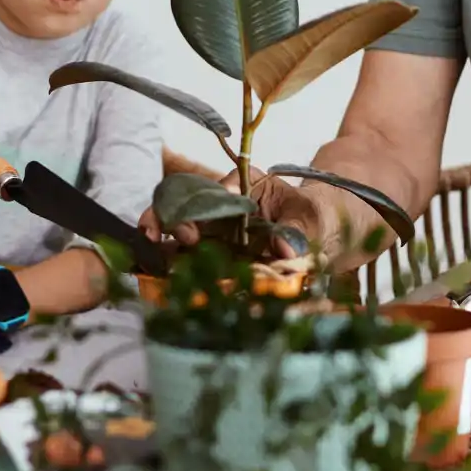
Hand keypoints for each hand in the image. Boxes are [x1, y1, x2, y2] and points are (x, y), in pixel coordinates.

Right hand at [138, 166, 331, 258]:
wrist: (326, 240)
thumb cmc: (319, 218)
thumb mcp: (316, 219)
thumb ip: (299, 231)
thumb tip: (284, 248)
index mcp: (246, 187)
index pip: (218, 188)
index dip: (199, 206)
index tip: (195, 223)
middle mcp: (224, 209)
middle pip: (184, 206)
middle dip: (167, 218)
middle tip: (158, 235)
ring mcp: (217, 238)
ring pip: (178, 236)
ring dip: (161, 247)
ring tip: (145, 259)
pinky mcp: (215, 265)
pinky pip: (189, 266)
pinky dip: (172, 273)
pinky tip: (157, 282)